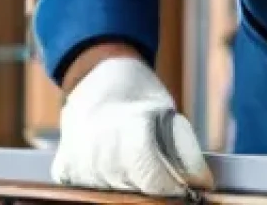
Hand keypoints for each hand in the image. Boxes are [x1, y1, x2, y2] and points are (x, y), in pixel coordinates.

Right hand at [52, 57, 213, 196]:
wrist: (96, 74)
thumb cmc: (137, 92)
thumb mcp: (168, 111)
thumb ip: (186, 150)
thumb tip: (202, 186)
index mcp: (130, 125)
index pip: (152, 178)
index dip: (170, 187)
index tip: (181, 188)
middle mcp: (99, 145)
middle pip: (132, 189)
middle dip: (148, 183)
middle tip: (153, 163)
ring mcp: (78, 158)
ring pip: (109, 193)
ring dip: (124, 182)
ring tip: (128, 157)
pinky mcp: (63, 167)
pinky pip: (85, 191)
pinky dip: (100, 182)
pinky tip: (107, 161)